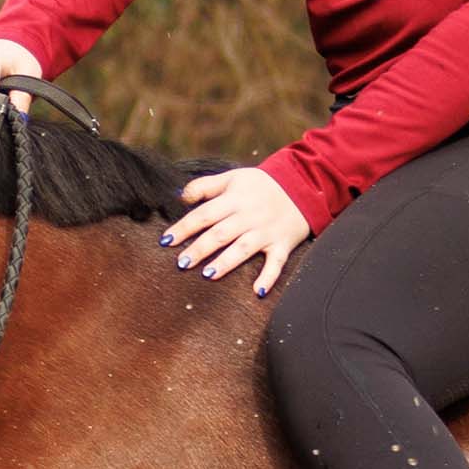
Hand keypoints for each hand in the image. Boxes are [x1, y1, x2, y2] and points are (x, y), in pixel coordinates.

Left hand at [161, 165, 309, 296]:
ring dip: (226, 262)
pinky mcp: (282, 244)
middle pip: (221, 233)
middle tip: (181, 263)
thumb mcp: (232, 177)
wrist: (303, 184)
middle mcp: (249, 216)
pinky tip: (258, 291)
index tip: (166, 241)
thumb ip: (204, 186)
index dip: (184, 227)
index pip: (204, 214)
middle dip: (200, 248)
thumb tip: (178, 197)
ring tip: (208, 274)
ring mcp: (266, 231)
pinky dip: (269, 277)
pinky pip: (276, 262)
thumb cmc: (261, 184)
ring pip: (244, 248)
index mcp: (234, 199)